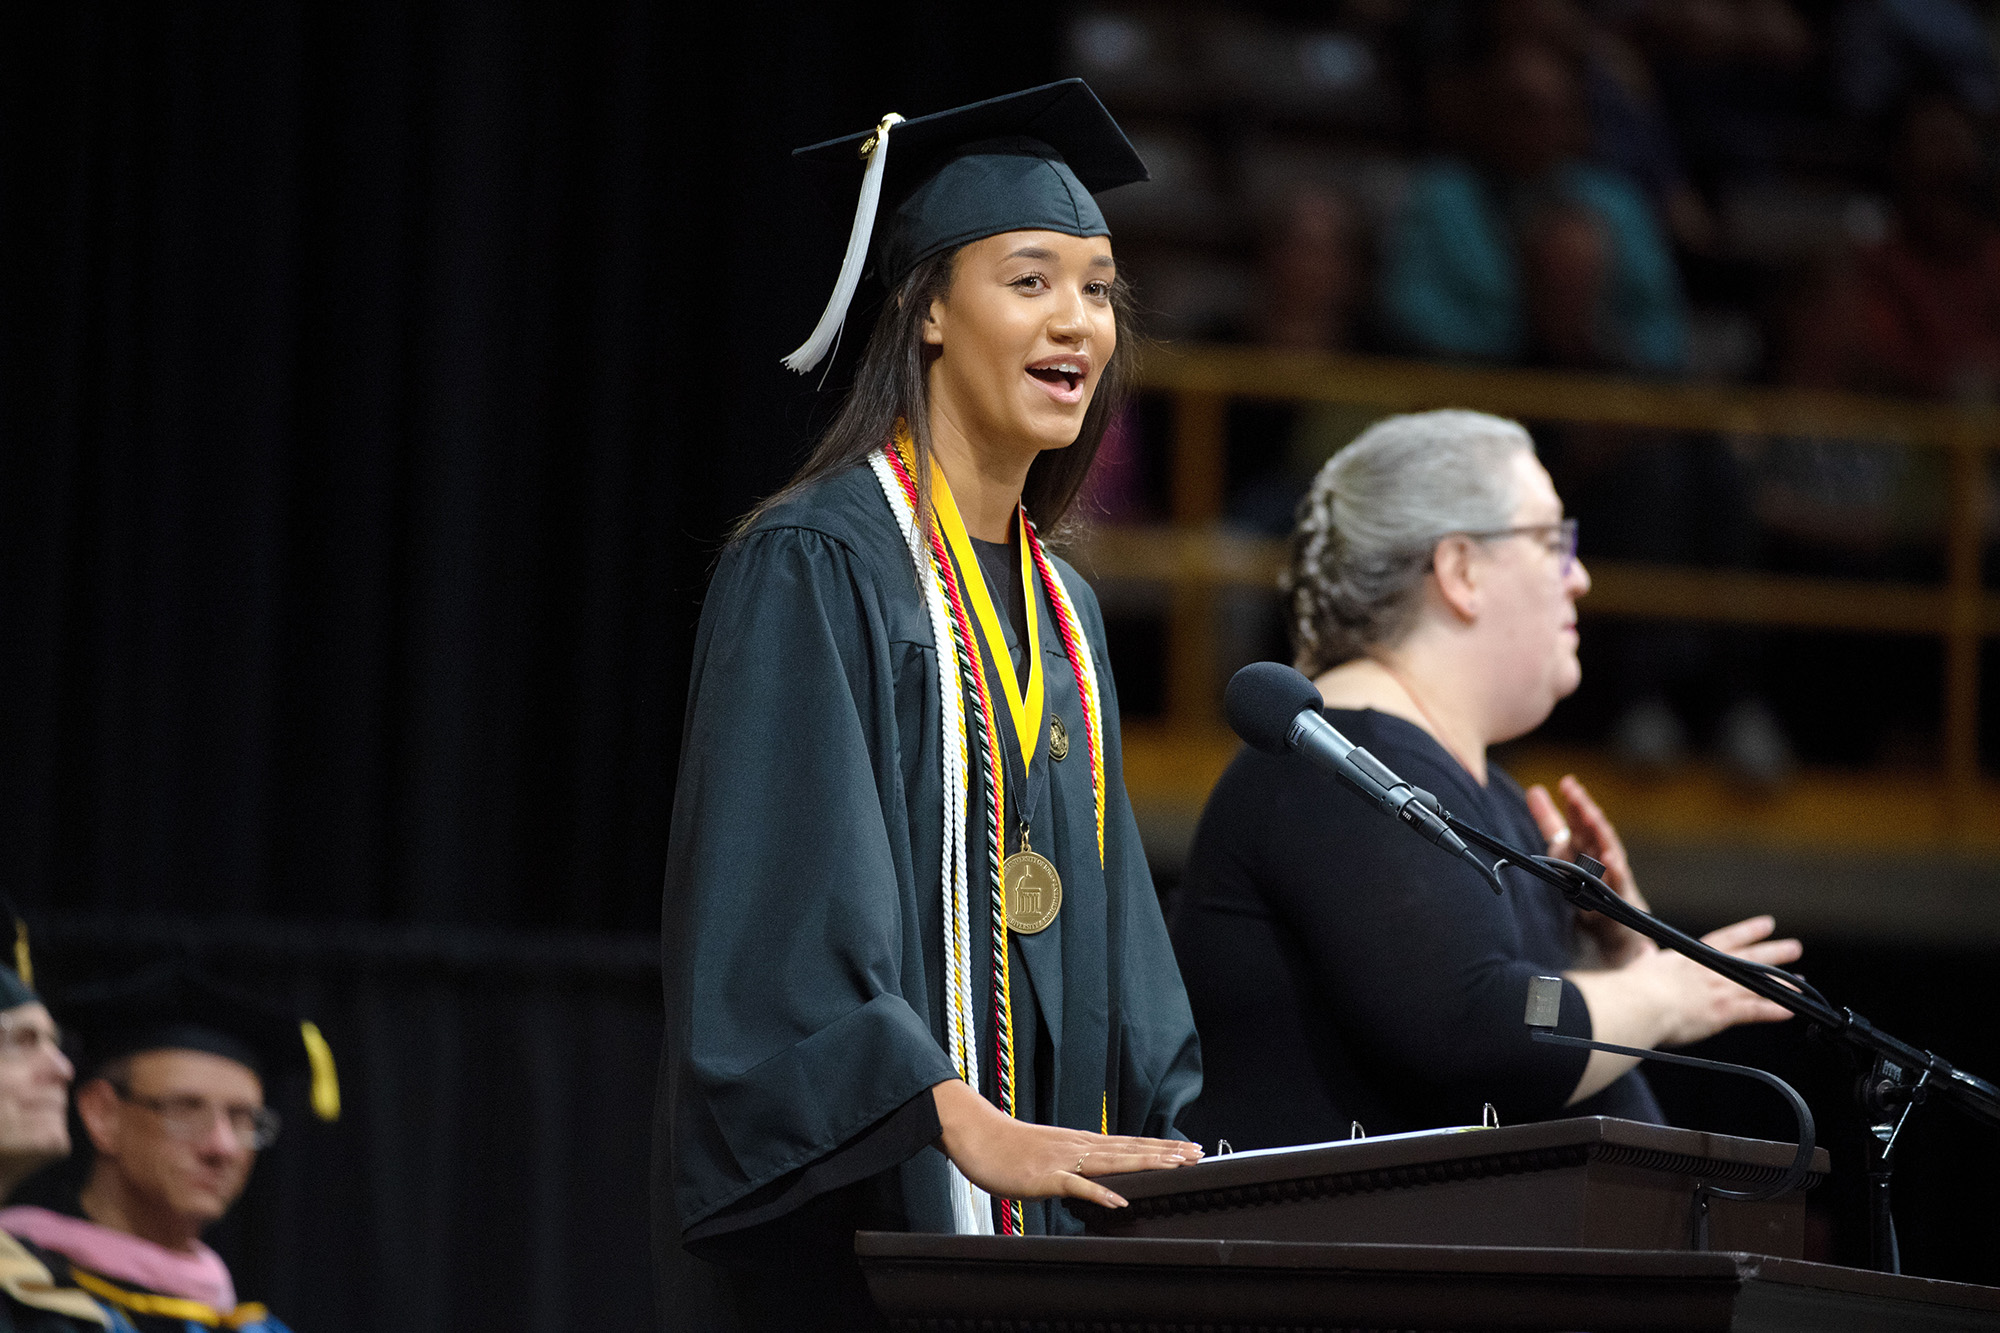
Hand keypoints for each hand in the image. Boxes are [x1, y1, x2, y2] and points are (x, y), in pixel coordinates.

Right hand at [932, 1079, 1199, 1208]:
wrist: (976, 1135)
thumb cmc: (1008, 1148)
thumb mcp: (1047, 1155)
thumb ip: (1071, 1165)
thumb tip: (1090, 1177)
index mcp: (1080, 1142)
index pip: (1128, 1143)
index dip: (1159, 1146)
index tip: (1187, 1149)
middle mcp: (1079, 1146)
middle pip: (1130, 1149)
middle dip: (1166, 1153)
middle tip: (1198, 1154)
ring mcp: (1065, 1160)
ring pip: (1114, 1162)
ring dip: (1146, 1164)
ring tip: (1176, 1167)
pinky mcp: (1047, 1176)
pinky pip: (1079, 1186)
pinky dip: (1101, 1193)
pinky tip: (1121, 1200)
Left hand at [1526, 775, 1650, 967]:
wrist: (1612, 922)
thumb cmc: (1588, 879)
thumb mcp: (1563, 848)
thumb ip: (1549, 820)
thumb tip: (1534, 789)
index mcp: (1586, 842)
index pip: (1579, 819)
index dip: (1574, 801)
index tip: (1566, 783)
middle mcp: (1601, 853)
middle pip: (1593, 829)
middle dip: (1585, 810)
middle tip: (1575, 793)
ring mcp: (1612, 873)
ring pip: (1608, 848)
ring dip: (1601, 832)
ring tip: (1592, 815)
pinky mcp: (1618, 895)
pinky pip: (1617, 880)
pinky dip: (1615, 869)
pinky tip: (1609, 858)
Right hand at [1562, 914, 1803, 1101]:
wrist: (1639, 1004)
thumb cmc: (1636, 987)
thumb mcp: (1641, 966)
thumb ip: (1647, 960)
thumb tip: (1644, 952)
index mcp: (1693, 957)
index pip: (1727, 939)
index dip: (1748, 931)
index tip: (1767, 924)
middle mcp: (1711, 970)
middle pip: (1751, 958)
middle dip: (1775, 952)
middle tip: (1795, 946)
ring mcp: (1720, 990)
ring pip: (1759, 984)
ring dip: (1782, 983)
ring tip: (1802, 982)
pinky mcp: (1723, 1012)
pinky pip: (1756, 1011)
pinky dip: (1774, 1011)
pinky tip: (1790, 1011)